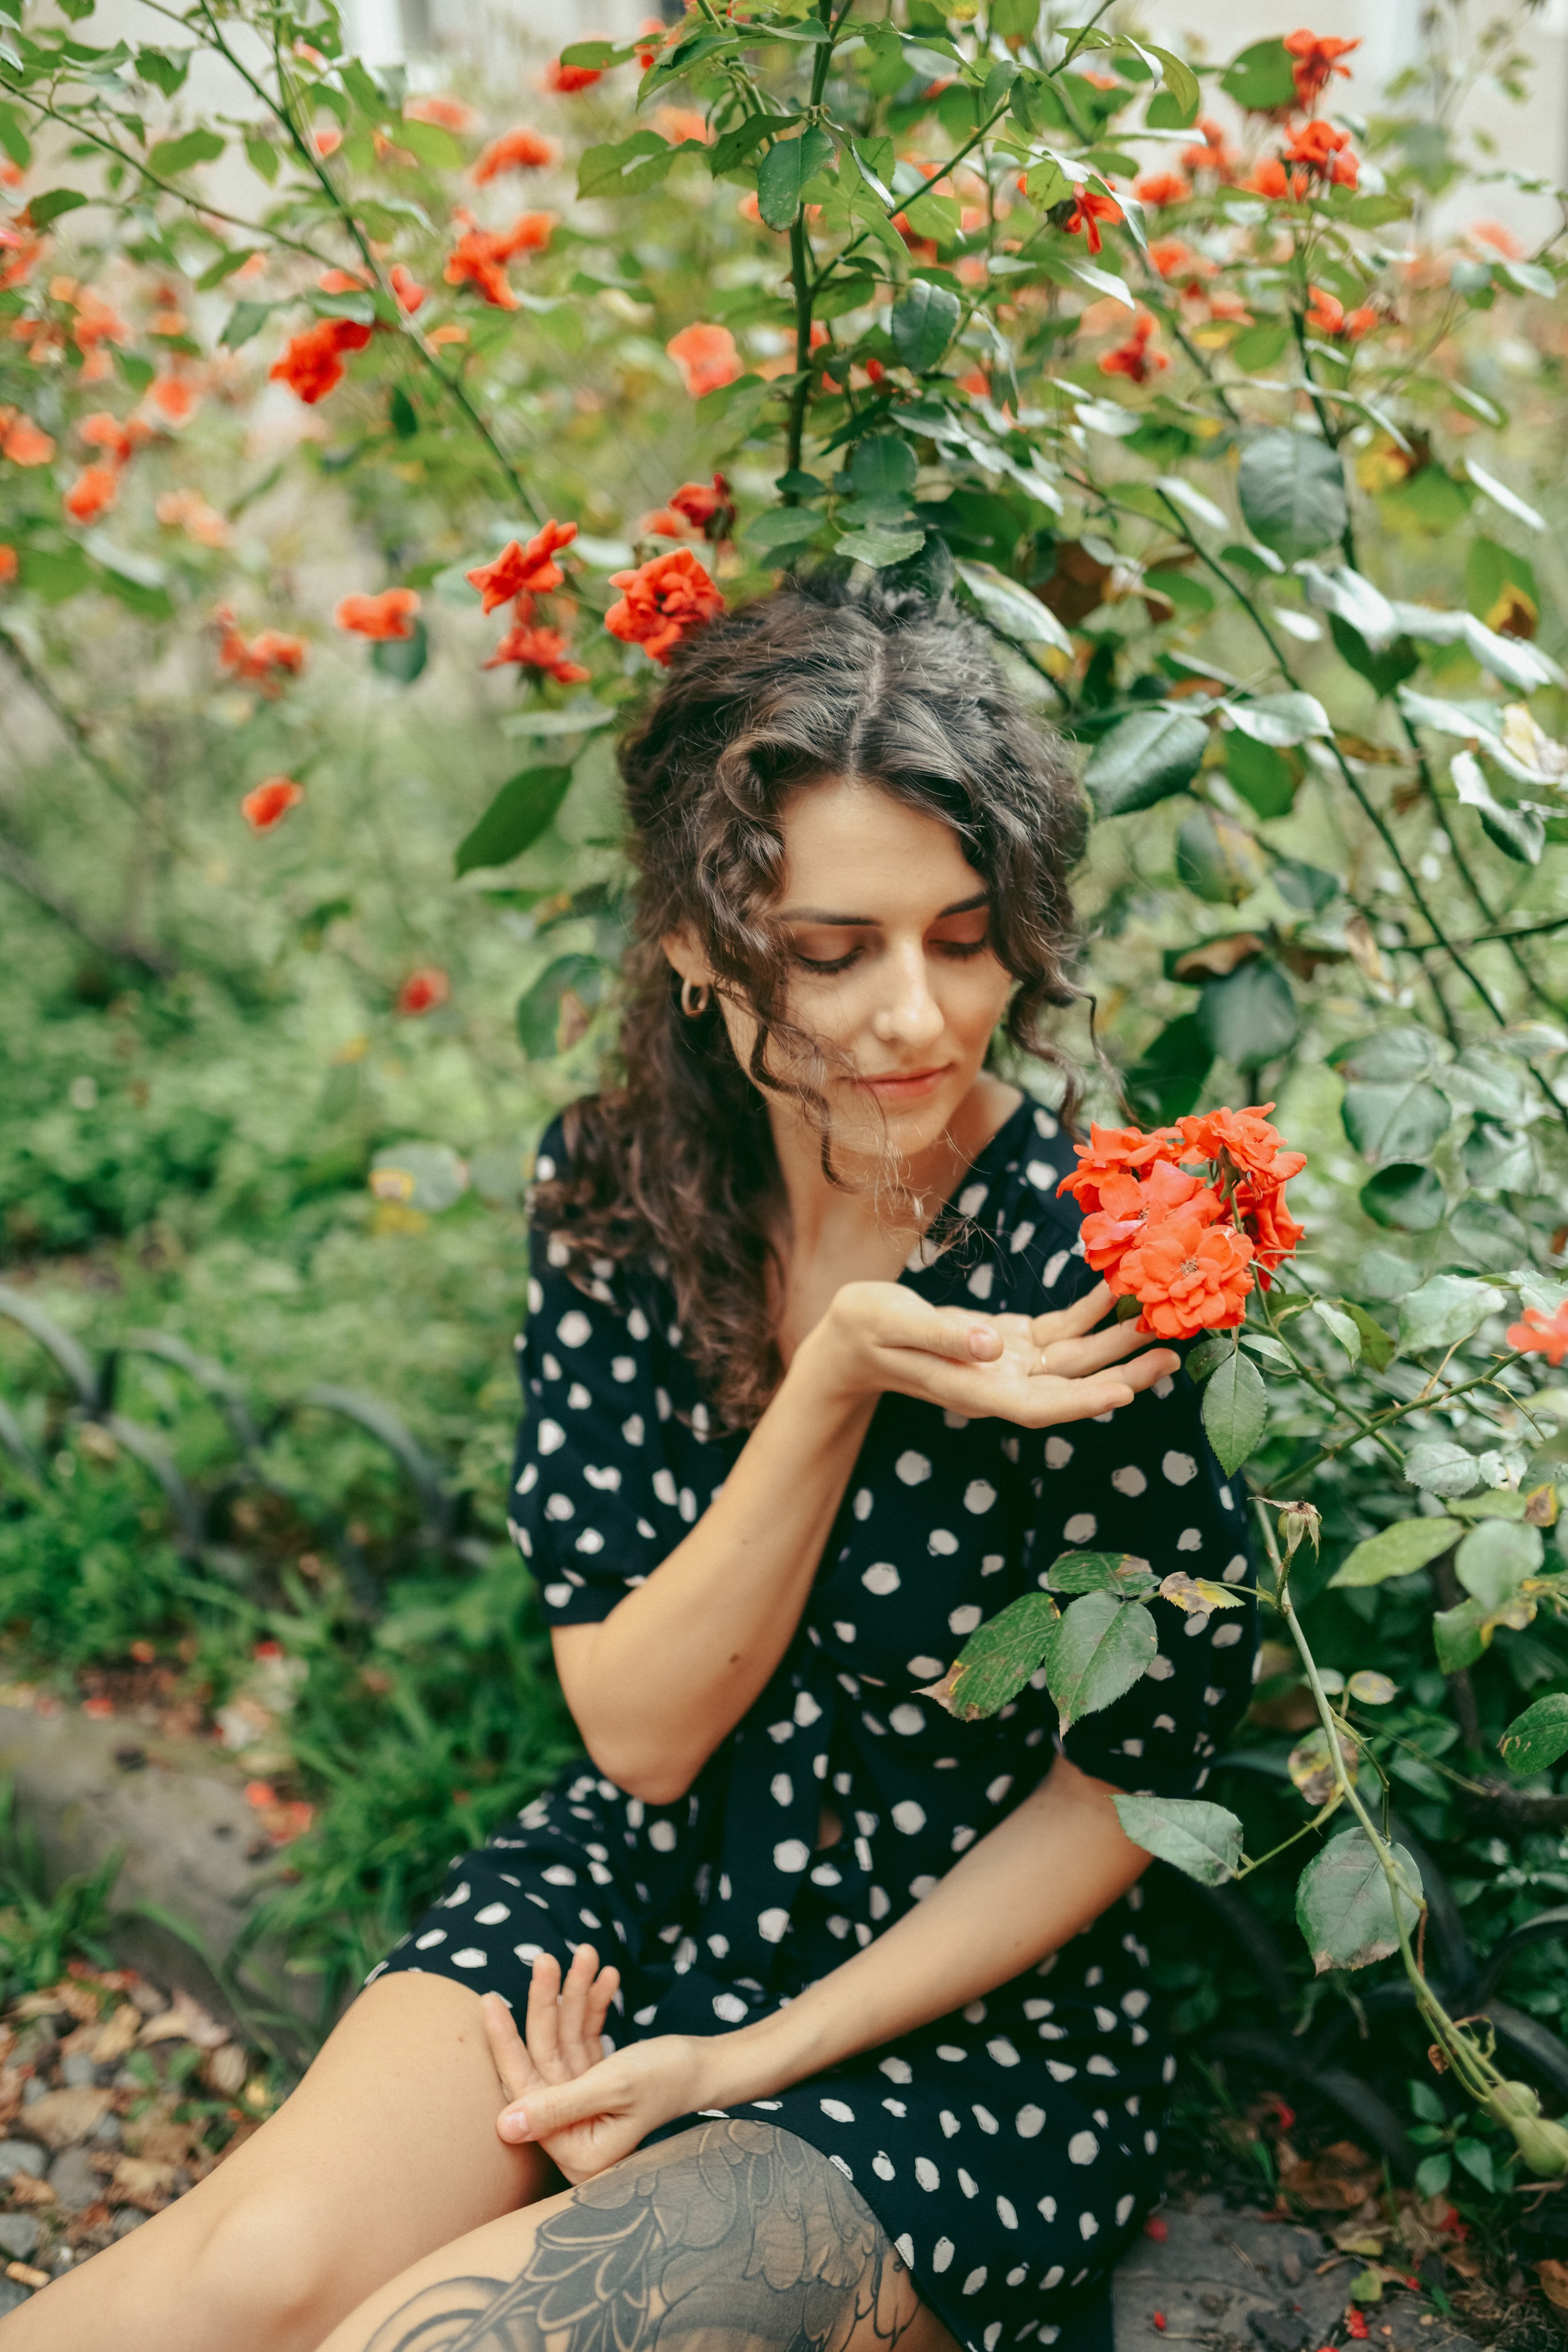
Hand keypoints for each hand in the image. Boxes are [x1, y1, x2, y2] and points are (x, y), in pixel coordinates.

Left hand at [481, 1947, 714, 2184]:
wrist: (711, 2066)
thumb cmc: (668, 2079)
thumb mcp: (611, 2087)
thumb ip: (557, 2106)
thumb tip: (503, 2128)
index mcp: (575, 2149)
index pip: (526, 2090)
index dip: (505, 2044)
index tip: (488, 2000)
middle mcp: (574, 2133)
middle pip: (543, 2058)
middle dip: (548, 2004)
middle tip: (544, 1959)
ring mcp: (583, 2107)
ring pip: (563, 2041)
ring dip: (574, 1996)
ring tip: (588, 1953)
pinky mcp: (595, 2084)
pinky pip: (582, 2038)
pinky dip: (591, 2008)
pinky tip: (606, 1976)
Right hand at [807, 1278, 1178, 1428]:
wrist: (852, 1336)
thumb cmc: (866, 1328)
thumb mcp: (894, 1324)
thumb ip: (943, 1336)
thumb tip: (992, 1344)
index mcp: (974, 1389)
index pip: (1037, 1406)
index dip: (1082, 1401)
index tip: (1125, 1392)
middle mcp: (1001, 1383)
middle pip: (1071, 1386)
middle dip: (1121, 1374)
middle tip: (1171, 1356)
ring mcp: (1009, 1364)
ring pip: (1075, 1360)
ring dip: (1116, 1343)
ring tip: (1162, 1324)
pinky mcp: (1011, 1342)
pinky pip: (1060, 1331)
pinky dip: (1088, 1313)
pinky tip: (1114, 1291)